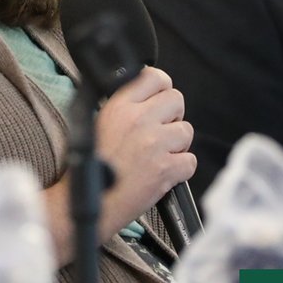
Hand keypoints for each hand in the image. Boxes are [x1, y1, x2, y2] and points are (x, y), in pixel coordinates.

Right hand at [94, 67, 195, 233]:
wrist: (91, 205)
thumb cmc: (91, 169)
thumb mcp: (98, 123)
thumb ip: (124, 106)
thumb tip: (148, 96)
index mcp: (119, 106)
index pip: (155, 77)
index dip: (161, 88)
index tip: (158, 100)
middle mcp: (139, 120)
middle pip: (177, 99)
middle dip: (172, 115)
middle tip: (160, 130)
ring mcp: (154, 144)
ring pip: (187, 130)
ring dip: (177, 144)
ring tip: (158, 155)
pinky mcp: (166, 169)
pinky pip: (190, 161)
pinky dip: (181, 169)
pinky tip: (163, 173)